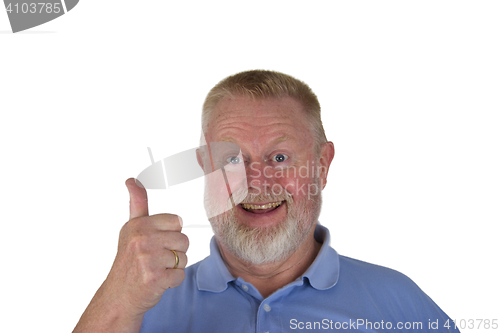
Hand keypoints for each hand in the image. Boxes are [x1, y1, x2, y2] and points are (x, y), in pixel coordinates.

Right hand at [104, 178, 188, 314]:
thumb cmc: (128, 261)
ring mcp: (148, 259)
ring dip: (174, 267)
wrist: (118, 296)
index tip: (155, 242)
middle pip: (184, 240)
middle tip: (155, 259)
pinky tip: (157, 281)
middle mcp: (142, 239)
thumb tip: (131, 179)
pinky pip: (180, 275)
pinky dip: (172, 281)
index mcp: (138, 224)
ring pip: (184, 258)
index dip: (170, 234)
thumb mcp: (130, 229)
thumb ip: (137, 203)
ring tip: (155, 269)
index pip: (176, 222)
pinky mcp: (155, 278)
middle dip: (174, 251)